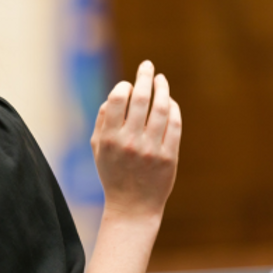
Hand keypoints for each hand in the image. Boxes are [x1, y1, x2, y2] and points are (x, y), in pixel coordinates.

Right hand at [91, 60, 181, 218]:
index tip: (127, 87)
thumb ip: (102, 120)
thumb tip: (116, 95)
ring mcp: (151, 149)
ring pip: (161, 108)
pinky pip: (174, 125)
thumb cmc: (113, 173)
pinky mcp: (169, 157)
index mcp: (108, 138)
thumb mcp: (97, 148)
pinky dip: (172, 109)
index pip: (118, 99)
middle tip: (147, 65)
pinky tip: (169, 102)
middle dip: (144, 76)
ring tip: (160, 79)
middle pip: (141, 99)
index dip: (123, 87)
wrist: (132, 206)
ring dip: (162, 88)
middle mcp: (129, 142)